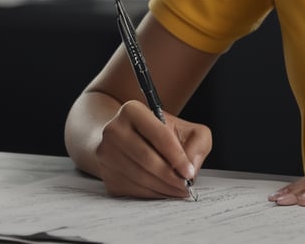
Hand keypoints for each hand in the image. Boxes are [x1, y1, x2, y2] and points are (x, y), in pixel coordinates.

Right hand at [95, 100, 211, 197]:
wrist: (127, 140)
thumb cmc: (160, 133)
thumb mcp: (185, 128)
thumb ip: (198, 142)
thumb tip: (191, 165)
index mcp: (133, 110)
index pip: (159, 135)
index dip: (177, 157)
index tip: (190, 172)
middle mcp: (114, 130)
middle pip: (146, 159)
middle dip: (170, 176)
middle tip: (186, 185)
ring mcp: (106, 153)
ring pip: (139, 177)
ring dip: (163, 188)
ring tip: (178, 190)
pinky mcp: (105, 174)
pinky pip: (132, 189)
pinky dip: (151, 194)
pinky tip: (163, 191)